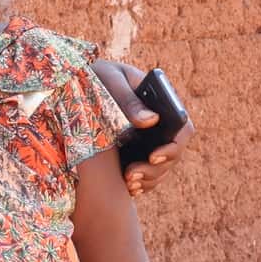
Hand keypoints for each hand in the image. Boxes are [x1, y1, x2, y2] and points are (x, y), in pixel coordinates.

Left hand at [91, 59, 192, 196]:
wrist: (78, 84)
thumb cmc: (97, 74)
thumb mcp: (110, 79)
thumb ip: (128, 99)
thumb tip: (151, 120)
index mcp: (163, 102)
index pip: (182, 127)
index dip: (173, 145)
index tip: (152, 156)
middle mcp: (162, 123)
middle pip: (174, 153)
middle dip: (156, 168)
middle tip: (131, 175)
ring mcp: (151, 139)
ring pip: (163, 167)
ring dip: (149, 179)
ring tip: (128, 182)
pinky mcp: (137, 152)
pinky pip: (149, 173)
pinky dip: (142, 183)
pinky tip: (129, 187)